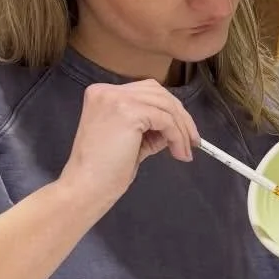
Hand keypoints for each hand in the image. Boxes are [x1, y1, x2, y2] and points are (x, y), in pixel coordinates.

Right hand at [57, 80, 198, 212]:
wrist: (86, 188)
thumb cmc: (104, 171)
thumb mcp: (131, 140)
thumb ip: (150, 127)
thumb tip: (176, 125)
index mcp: (103, 94)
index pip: (146, 92)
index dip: (169, 109)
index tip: (184, 131)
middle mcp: (107, 91)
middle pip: (158, 93)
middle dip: (181, 117)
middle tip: (193, 141)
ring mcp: (116, 99)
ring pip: (165, 105)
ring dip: (182, 129)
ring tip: (186, 150)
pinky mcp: (128, 112)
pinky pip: (166, 120)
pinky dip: (177, 136)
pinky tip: (179, 153)